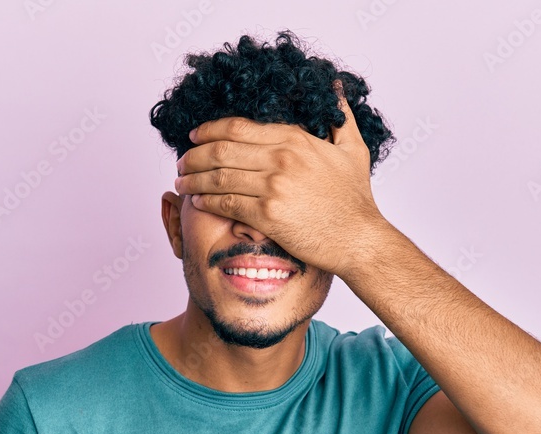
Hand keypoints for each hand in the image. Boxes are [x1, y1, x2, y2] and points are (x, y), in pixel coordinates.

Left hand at [173, 79, 389, 276]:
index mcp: (295, 140)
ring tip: (181, 182)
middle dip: (194, 155)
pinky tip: (197, 201)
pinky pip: (226, 203)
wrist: (359, 239)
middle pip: (221, 150)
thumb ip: (340, 116)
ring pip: (219, 176)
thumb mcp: (354, 149)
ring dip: (193, 179)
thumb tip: (334, 88)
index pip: (238, 128)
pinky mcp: (267, 214)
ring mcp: (273, 186)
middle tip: (181, 162)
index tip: (195, 136)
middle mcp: (281, 158)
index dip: (210, 130)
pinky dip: (206, 201)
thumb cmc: (356, 200)